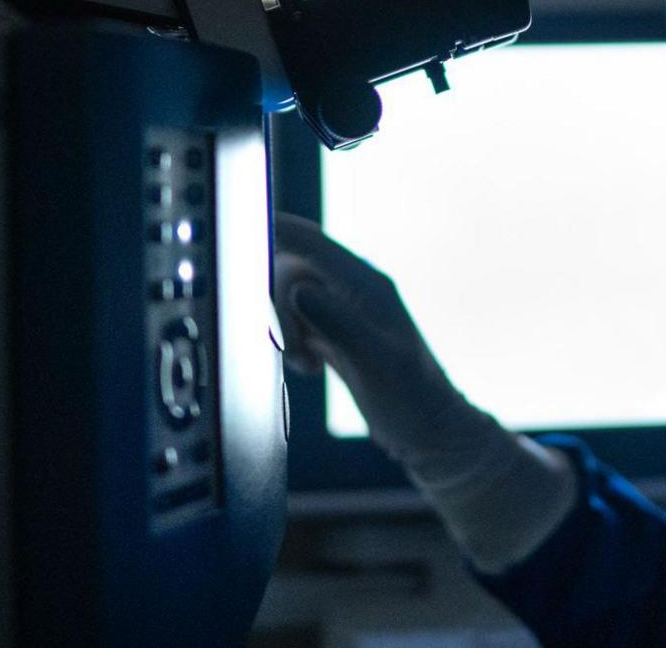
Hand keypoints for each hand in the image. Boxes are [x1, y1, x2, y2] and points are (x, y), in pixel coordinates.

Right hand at [272, 213, 481, 466]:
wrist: (430, 434)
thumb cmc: (412, 402)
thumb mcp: (375, 362)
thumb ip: (337, 322)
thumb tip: (298, 291)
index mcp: (365, 283)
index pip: (306, 240)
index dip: (268, 232)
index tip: (235, 239)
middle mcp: (353, 288)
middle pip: (288, 268)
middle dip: (275, 305)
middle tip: (293, 349)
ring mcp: (344, 310)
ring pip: (289, 296)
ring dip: (284, 328)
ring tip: (306, 364)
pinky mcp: (337, 332)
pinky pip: (297, 319)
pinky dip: (292, 341)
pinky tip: (311, 367)